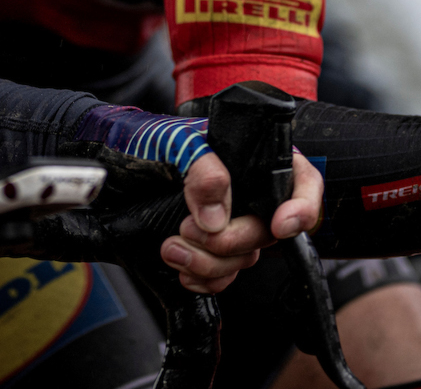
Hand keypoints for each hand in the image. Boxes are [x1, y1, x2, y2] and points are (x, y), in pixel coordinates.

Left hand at [163, 150, 323, 293]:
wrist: (118, 162)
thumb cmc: (154, 140)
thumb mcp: (178, 141)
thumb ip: (203, 168)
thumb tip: (216, 217)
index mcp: (257, 158)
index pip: (302, 182)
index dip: (302, 208)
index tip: (280, 225)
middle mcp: (252, 193)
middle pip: (269, 231)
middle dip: (232, 240)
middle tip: (191, 231)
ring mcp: (234, 222)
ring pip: (245, 258)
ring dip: (211, 263)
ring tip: (173, 248)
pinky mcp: (212, 247)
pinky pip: (225, 275)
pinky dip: (205, 279)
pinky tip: (184, 270)